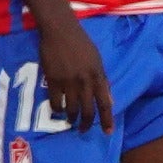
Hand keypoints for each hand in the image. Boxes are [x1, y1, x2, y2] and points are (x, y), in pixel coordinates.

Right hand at [38, 16, 113, 133]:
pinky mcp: (53, 80)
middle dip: (86, 124)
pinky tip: (58, 109)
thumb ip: (103, 81)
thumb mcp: (97, 60)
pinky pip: (55, 103)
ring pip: (72, 110)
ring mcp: (68, 81)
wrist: (60, 30)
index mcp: (98, 75)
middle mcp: (85, 81)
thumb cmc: (81, 43)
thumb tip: (109, 100)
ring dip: (71, 119)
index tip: (108, 133)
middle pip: (88, 111)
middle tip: (83, 130)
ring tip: (70, 120)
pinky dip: (57, 109)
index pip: (105, 103)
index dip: (107, 120)